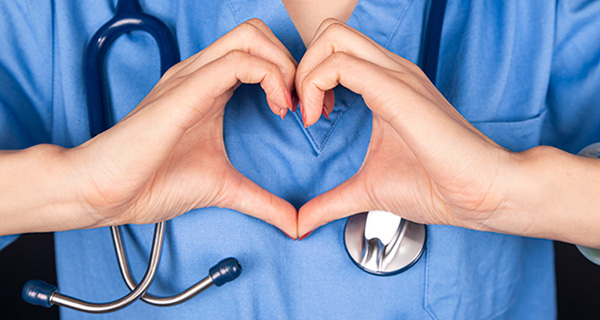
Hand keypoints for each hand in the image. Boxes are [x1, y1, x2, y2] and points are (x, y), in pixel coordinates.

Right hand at [66, 19, 298, 237]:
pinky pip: (237, 62)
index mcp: (207, 89)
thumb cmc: (150, 183)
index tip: (301, 113)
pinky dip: (270, 77)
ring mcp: (191, 78)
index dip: (288, 75)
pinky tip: (277, 109)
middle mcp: (200, 74)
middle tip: (299, 104)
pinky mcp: (185, 91)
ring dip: (283, 65)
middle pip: (257, 33)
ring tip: (288, 105)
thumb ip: (262, 202)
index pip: (257, 53)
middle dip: (291, 61)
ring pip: (251, 37)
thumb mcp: (224, 189)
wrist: (104, 192)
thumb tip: (294, 224)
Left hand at [295, 19, 515, 237]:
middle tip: (301, 110)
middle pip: (330, 34)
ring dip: (305, 74)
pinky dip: (314, 85)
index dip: (308, 80)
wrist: (483, 194)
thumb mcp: (367, 189)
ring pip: (332, 39)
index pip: (334, 53)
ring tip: (309, 116)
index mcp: (387, 85)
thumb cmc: (437, 186)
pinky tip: (319, 120)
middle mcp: (391, 72)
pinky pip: (341, 64)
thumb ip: (330, 202)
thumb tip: (301, 224)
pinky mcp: (398, 90)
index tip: (306, 118)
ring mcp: (396, 76)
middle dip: (300, 67)